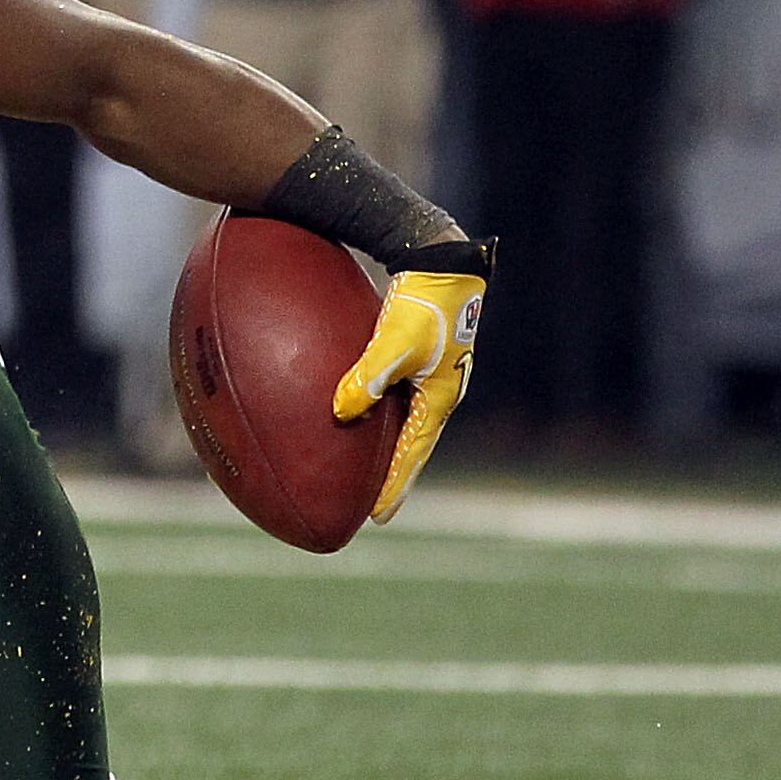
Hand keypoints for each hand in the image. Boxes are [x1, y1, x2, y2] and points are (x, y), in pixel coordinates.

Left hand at [334, 260, 486, 523]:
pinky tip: (351, 413)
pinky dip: (374, 412)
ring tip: (363, 471)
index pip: (414, 454)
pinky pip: (392, 397)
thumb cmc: (424, 302)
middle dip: (392, 477)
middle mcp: (437, 393)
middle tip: (371, 507)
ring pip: (403, 423)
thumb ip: (369, 375)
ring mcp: (428, 376)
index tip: (376, 516)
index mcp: (439, 399)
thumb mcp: (398, 341)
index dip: (395, 486)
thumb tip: (340, 411)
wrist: (440, 263)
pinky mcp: (415, 358)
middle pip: (411, 445)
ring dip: (385, 448)